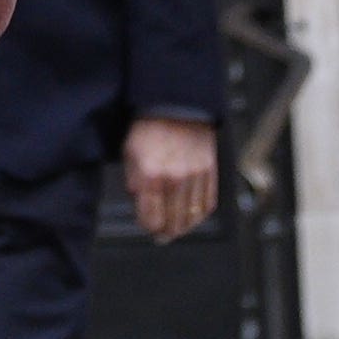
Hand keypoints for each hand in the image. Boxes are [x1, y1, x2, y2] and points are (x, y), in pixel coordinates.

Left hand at [123, 113, 220, 241]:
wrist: (175, 105)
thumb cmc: (148, 129)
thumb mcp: (129, 154)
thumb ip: (134, 184)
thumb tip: (141, 206)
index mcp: (150, 175)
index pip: (150, 220)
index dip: (147, 226)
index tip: (147, 224)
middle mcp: (174, 179)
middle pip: (173, 224)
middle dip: (164, 232)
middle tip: (161, 233)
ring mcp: (194, 176)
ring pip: (191, 218)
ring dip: (183, 227)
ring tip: (176, 228)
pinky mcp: (209, 171)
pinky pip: (207, 204)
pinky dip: (199, 215)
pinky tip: (191, 216)